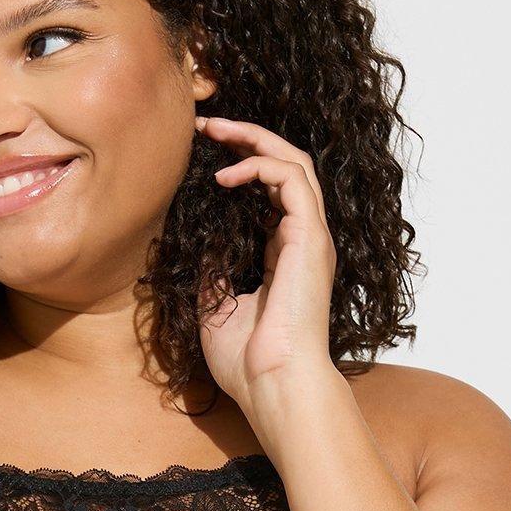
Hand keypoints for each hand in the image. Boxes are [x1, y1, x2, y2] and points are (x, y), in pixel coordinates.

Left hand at [194, 114, 339, 425]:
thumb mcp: (216, 305)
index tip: (202, 155)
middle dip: (247, 138)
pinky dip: (260, 165)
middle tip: (207, 126)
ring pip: (295, 162)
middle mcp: (302, 242)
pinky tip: (226, 174)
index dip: (240, 166)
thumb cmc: (248, 361)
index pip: (270, 194)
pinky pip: (292, 179)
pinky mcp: (311, 238)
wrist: (273, 385)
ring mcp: (311, 238)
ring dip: (254, 139)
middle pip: (286, 168)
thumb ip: (213, 269)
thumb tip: (199, 241)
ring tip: (215, 131)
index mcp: (284, 257)